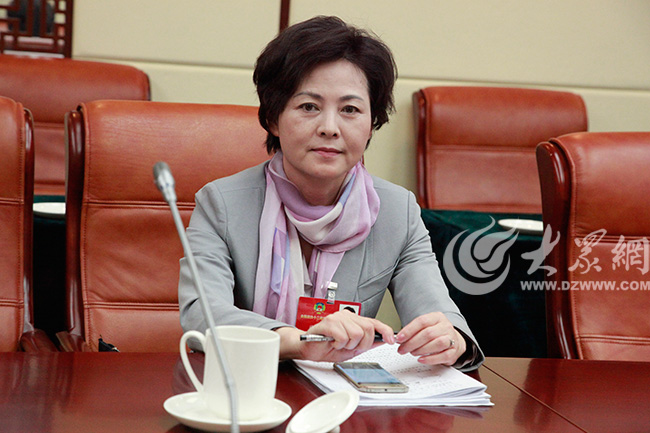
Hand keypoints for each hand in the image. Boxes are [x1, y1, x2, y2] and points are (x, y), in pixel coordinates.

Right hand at [276, 310, 394, 361]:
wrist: (307, 348)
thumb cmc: (326, 347)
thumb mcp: (351, 348)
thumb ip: (366, 343)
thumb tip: (382, 340)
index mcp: (353, 319)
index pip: (374, 322)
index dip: (385, 331)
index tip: (390, 340)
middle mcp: (346, 315)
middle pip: (368, 329)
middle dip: (362, 344)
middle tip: (351, 347)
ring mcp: (337, 318)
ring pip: (356, 334)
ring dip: (349, 345)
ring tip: (339, 345)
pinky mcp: (328, 323)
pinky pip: (343, 336)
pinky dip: (339, 344)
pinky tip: (333, 343)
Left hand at [395, 312, 465, 365]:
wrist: (454, 341)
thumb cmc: (436, 334)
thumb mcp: (426, 327)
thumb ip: (414, 331)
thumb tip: (399, 339)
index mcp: (437, 317)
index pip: (422, 321)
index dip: (409, 330)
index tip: (399, 338)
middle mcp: (445, 326)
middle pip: (428, 334)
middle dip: (412, 343)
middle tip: (402, 349)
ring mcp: (452, 338)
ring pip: (437, 343)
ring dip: (421, 350)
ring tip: (412, 353)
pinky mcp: (454, 351)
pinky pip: (443, 356)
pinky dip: (430, 359)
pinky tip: (421, 359)